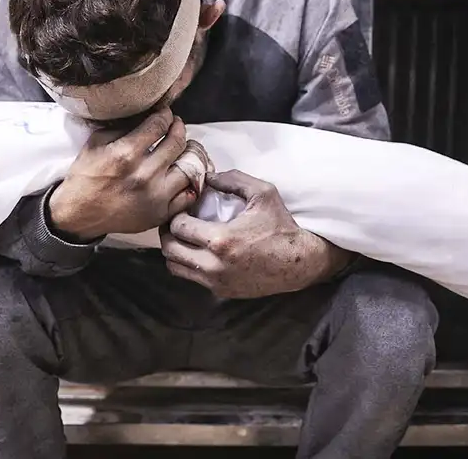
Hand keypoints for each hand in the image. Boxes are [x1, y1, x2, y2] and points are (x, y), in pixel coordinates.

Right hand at [49, 108, 195, 239]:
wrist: (79, 214)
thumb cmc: (86, 177)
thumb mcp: (96, 143)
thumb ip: (122, 127)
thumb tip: (146, 115)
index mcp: (126, 154)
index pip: (159, 124)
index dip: (165, 114)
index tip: (165, 114)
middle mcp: (145, 175)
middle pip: (177, 142)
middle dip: (178, 129)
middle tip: (176, 126)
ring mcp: (156, 197)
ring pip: (189, 168)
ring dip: (187, 155)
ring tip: (181, 150)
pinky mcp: (161, 214)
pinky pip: (188, 195)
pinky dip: (188, 183)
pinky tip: (180, 174)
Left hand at [159, 170, 353, 297]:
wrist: (299, 263)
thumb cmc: (281, 226)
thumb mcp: (263, 193)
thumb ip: (233, 180)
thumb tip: (209, 177)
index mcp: (221, 239)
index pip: (178, 227)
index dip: (176, 214)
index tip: (183, 208)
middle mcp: (214, 264)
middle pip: (169, 249)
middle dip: (169, 233)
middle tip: (177, 222)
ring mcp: (216, 281)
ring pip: (175, 267)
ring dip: (174, 251)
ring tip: (184, 238)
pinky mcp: (221, 291)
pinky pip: (191, 278)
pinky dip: (188, 264)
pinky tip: (198, 252)